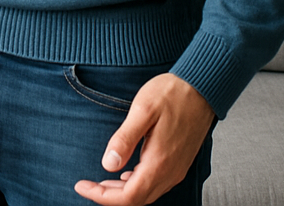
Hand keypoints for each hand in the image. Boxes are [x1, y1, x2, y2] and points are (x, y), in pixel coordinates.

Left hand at [74, 73, 215, 205]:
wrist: (201, 88)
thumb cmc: (171, 94)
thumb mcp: (143, 110)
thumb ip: (125, 139)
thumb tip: (108, 164)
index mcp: (159, 162)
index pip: (129, 197)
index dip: (103, 197)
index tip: (81, 186)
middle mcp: (170, 172)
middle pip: (137, 200)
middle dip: (109, 197)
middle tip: (87, 185)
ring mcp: (176, 169)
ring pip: (146, 194)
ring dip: (122, 192)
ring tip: (101, 181)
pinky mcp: (178, 162)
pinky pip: (155, 184)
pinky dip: (136, 184)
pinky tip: (125, 174)